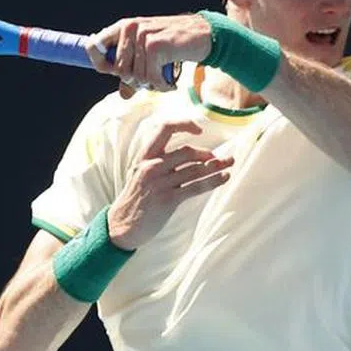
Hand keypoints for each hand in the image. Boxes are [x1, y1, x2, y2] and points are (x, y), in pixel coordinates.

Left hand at [86, 14, 212, 91]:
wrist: (204, 35)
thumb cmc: (175, 45)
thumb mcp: (149, 56)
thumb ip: (134, 73)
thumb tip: (123, 94)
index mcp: (123, 27)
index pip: (94, 46)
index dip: (100, 63)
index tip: (113, 73)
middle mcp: (130, 28)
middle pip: (119, 71)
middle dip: (137, 81)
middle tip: (153, 78)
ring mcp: (142, 36)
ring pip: (136, 77)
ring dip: (152, 84)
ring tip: (163, 77)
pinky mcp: (154, 46)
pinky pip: (150, 79)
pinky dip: (162, 86)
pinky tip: (170, 83)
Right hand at [107, 120, 233, 250]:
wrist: (121, 225)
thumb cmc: (135, 198)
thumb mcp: (139, 172)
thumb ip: (158, 160)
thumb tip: (188, 154)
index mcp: (145, 156)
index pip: (165, 128)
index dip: (185, 124)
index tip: (199, 129)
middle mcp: (152, 166)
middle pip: (187, 151)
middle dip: (209, 154)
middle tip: (222, 158)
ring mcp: (160, 182)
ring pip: (195, 169)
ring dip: (217, 166)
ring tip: (229, 164)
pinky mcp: (168, 199)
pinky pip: (196, 187)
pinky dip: (213, 181)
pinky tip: (224, 178)